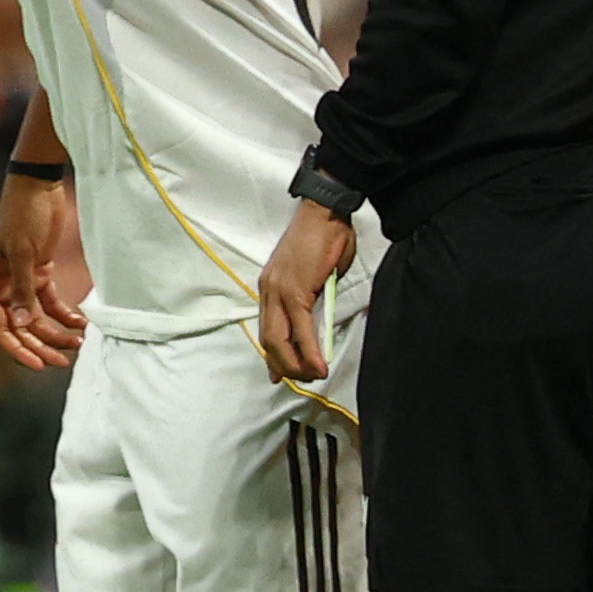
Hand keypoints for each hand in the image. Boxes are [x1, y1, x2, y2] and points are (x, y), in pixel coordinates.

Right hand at [0, 175, 89, 367]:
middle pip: (20, 328)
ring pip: (37, 319)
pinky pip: (50, 303)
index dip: (17, 349)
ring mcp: (20, 282)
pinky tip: (81, 323)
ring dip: (56, 333)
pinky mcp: (39, 273)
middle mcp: (1, 287)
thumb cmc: (22, 215)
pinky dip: (64, 315)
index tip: (38, 365)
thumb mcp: (22, 252)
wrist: (38, 185)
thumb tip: (23, 325)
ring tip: (78, 343)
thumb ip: (23, 290)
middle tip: (63, 361)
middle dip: (41, 346)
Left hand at [256, 199, 355, 382]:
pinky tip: (318, 364)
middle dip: (284, 366)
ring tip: (313, 376)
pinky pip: (301, 328)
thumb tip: (317, 323)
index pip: (267, 328)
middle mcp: (269, 290)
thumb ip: (312, 300)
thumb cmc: (324, 238)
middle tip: (301, 380)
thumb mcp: (314, 276)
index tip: (279, 374)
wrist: (325, 211)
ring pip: (280, 338)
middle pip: (269, 339)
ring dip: (296, 364)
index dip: (272, 355)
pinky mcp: (296, 290)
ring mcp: (280, 290)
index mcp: (271, 286)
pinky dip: (309, 350)